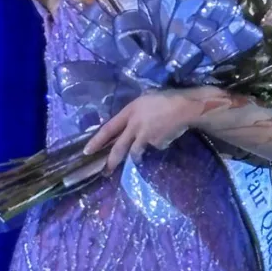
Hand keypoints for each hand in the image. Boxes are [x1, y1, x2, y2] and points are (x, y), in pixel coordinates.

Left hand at [82, 91, 201, 172]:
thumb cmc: (166, 99)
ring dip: (137, 155)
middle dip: (111, 161)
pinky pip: (155, 146)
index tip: (87, 151)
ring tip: (141, 155)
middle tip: (105, 171)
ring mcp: (145, 136)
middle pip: (119, 147)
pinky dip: (159, 143)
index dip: (97, 140)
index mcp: (130, 112)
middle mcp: (134, 125)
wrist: (184, 107)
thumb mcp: (145, 101)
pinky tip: (167, 134)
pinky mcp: (156, 144)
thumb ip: (135, 113)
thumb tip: (130, 123)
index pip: (108, 128)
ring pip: (136, 152)